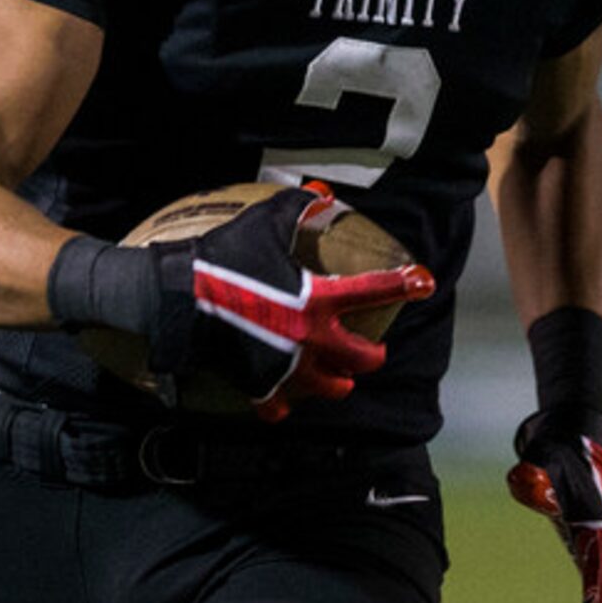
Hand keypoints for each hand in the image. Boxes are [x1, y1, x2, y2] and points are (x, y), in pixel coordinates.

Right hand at [147, 182, 434, 419]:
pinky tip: (284, 398)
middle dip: (371, 355)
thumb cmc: (222, 257)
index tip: (426, 282)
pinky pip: (281, 408)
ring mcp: (287, 368)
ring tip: (335, 377)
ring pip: (332, 389)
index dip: (406, 284)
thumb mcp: (264, 222)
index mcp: (318, 300)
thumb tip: (322, 194)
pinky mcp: (260, 387)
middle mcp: (311, 340)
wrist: (176, 298)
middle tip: (370, 350)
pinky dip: (285, 404)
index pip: (375, 290)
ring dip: (338, 382)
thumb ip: (298, 209)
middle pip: (364, 359)